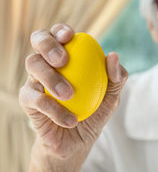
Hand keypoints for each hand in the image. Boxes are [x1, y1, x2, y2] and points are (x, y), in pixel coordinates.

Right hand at [19, 23, 127, 159]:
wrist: (77, 142)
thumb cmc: (95, 112)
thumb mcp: (112, 97)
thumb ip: (117, 77)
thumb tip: (113, 55)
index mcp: (69, 56)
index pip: (60, 34)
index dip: (60, 29)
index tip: (70, 36)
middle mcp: (49, 63)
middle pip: (39, 39)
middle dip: (48, 44)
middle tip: (63, 60)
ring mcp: (35, 80)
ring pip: (33, 64)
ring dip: (51, 77)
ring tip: (69, 95)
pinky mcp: (28, 100)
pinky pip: (34, 97)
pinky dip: (53, 108)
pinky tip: (70, 119)